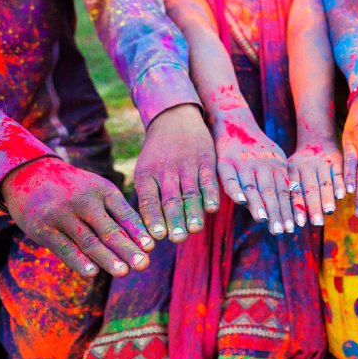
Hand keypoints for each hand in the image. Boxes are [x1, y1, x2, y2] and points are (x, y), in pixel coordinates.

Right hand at [1, 157, 153, 276]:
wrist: (30, 176)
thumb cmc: (76, 189)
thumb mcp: (98, 190)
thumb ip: (118, 212)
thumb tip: (144, 242)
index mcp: (103, 190)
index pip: (125, 213)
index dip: (138, 232)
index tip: (151, 248)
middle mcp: (83, 201)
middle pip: (109, 230)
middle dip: (128, 249)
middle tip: (143, 265)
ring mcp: (62, 215)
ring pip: (89, 241)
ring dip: (107, 259)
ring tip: (124, 272)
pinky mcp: (42, 229)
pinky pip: (65, 248)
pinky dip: (79, 261)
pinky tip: (93, 273)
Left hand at [134, 104, 219, 242]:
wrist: (175, 119)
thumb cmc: (158, 154)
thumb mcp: (145, 170)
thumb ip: (149, 197)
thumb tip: (149, 232)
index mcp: (146, 174)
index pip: (149, 199)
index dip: (154, 217)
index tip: (158, 236)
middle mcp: (166, 170)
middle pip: (171, 199)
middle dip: (175, 220)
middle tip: (178, 239)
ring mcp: (187, 164)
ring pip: (190, 192)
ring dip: (193, 212)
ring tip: (195, 230)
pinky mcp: (205, 160)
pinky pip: (208, 180)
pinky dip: (211, 195)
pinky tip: (212, 210)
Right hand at [213, 112, 293, 233]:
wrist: (235, 122)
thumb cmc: (257, 148)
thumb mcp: (274, 159)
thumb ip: (280, 180)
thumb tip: (291, 207)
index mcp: (276, 165)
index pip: (284, 191)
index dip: (288, 209)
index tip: (293, 227)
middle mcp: (262, 165)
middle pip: (271, 192)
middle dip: (277, 213)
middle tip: (282, 231)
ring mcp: (244, 163)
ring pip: (253, 187)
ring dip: (259, 205)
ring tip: (265, 221)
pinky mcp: (225, 163)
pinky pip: (231, 179)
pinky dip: (236, 190)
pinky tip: (241, 201)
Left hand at [288, 140, 344, 226]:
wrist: (316, 140)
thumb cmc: (300, 166)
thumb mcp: (291, 172)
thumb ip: (290, 192)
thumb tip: (287, 221)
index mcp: (292, 171)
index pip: (295, 192)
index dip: (298, 208)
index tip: (300, 224)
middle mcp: (306, 166)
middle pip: (310, 189)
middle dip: (314, 207)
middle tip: (316, 223)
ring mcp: (322, 163)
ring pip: (324, 182)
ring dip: (327, 198)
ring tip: (329, 212)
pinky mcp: (336, 160)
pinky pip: (339, 174)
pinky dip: (340, 185)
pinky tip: (342, 196)